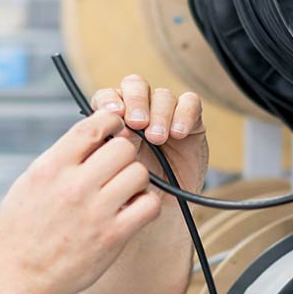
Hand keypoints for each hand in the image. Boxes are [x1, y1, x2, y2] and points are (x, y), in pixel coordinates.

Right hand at [0, 109, 160, 293]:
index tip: (113, 131)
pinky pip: (149, 205)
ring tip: (123, 191)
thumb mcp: (30, 182)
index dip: (110, 122)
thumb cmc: (21, 229)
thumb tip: (95, 134)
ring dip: (136, 179)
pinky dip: (146, 205)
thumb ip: (61, 158)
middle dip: (125, 153)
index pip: (92, 126)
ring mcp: (95, 213)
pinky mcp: (112, 238)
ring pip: (140, 173)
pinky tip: (131, 211)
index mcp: (50, 168)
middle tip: (118, 167)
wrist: (15, 276)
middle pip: (123, 147)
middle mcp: (73, 187)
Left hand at [91, 74, 206, 190]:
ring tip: (157, 138)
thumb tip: (101, 135)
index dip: (109, 100)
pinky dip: (184, 114)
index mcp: (114, 120)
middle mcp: (139, 111)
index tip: (114, 116)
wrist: (164, 208)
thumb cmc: (134, 190)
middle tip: (137, 124)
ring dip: (159, 114)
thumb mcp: (113, 172)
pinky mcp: (191, 120)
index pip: (108, 96)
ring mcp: (166, 113)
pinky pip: (191, 103)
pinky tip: (178, 133)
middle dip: (135, 101)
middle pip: (135, 85)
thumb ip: (105, 151)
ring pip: (162, 95)